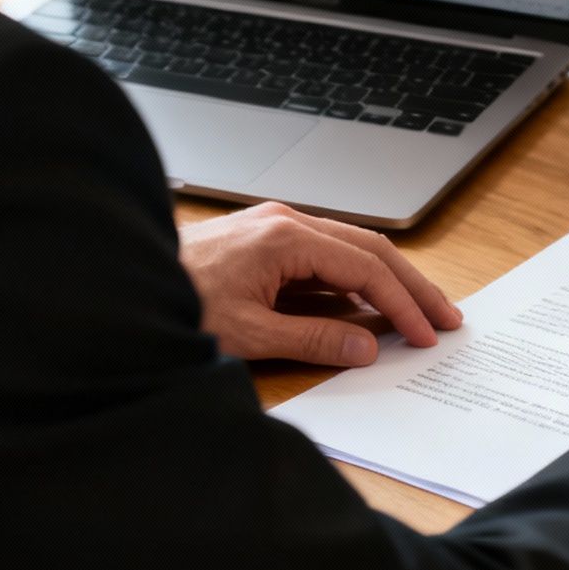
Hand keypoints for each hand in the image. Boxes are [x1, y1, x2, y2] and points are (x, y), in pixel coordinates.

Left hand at [178, 203, 461, 363]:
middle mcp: (285, 223)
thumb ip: (313, 339)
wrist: (122, 286)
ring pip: (350, 250)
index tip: (425, 335)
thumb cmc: (174, 303)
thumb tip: (366, 347)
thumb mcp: (247, 333)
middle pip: (369, 250)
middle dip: (411, 287)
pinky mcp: (265, 242)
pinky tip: (369, 307)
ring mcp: (275, 228)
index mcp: (285, 238)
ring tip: (419, 313)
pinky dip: (354, 282)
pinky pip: (324, 258)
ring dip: (387, 282)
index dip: (402, 305)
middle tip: (446, 319)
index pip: (365, 269)